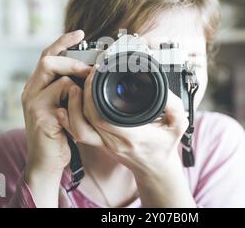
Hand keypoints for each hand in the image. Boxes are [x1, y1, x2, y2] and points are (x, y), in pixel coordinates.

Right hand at [21, 30, 91, 206]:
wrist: (47, 161)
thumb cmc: (60, 133)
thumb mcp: (63, 106)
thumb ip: (69, 89)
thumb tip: (91, 72)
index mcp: (36, 86)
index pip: (47, 56)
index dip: (62, 42)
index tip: (80, 33)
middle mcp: (31, 91)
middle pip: (48, 60)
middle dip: (73, 60)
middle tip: (91, 69)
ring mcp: (33, 103)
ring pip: (59, 77)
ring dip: (78, 83)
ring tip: (88, 93)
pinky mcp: (41, 116)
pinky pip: (64, 96)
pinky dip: (77, 98)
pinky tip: (79, 109)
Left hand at [60, 66, 195, 206]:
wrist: (156, 170)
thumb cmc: (165, 147)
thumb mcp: (178, 125)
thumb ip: (175, 107)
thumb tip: (166, 92)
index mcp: (132, 136)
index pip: (104, 116)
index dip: (93, 95)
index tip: (97, 74)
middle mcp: (115, 141)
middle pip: (86, 119)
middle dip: (82, 94)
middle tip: (87, 76)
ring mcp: (105, 144)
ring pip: (78, 127)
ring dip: (73, 107)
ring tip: (75, 88)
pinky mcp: (100, 144)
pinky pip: (78, 133)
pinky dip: (69, 120)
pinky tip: (66, 106)